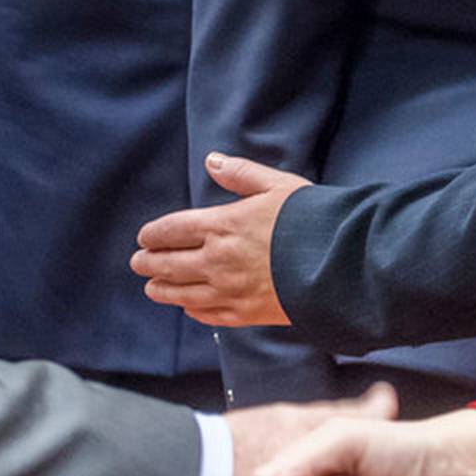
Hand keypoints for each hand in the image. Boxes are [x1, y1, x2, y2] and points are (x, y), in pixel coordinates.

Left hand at [133, 153, 308, 327]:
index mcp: (223, 225)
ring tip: (151, 288)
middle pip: (170, 264)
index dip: (154, 234)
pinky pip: (208, 315)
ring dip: (162, 290)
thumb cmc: (308, 220)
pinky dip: (193, 310)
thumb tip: (212, 161)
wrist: (337, 265)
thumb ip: (241, 174)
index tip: (143, 237)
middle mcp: (218, 260)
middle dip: (149, 263)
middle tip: (138, 263)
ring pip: (183, 293)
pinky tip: (188, 307)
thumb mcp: (277, 185)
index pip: (173, 230)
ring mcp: (229, 290)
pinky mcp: (245, 314)